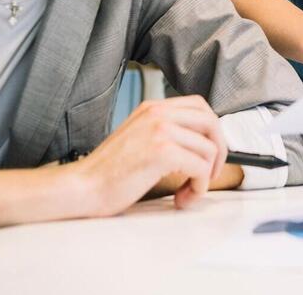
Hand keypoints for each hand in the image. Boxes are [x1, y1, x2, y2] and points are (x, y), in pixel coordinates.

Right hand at [69, 95, 226, 214]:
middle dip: (218, 151)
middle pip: (211, 122)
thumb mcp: (139, 138)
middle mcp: (158, 113)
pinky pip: (201, 167)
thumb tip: (200, 143)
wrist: (83, 187)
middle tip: (208, 174)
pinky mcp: (162, 151)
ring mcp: (161, 130)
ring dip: (205, 177)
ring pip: (209, 148)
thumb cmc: (108, 172)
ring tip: (187, 192)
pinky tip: (182, 197)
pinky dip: (198, 187)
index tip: (208, 153)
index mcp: (153, 108)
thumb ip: (166, 133)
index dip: (212, 131)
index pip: (200, 106)